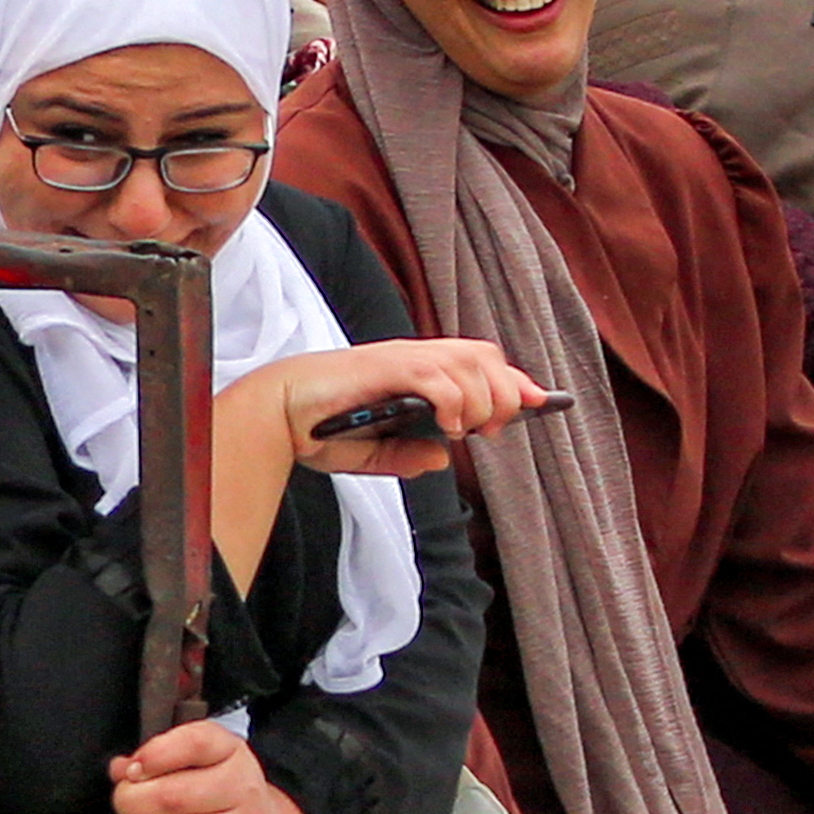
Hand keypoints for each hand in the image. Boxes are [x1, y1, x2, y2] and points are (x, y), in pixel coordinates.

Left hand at [107, 718, 334, 813]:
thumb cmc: (219, 800)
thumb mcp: (196, 768)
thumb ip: (157, 761)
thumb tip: (121, 769)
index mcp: (232, 752)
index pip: (195, 743)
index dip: (155, 755)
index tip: (131, 771)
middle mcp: (244, 788)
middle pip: (171, 796)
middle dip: (129, 803)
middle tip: (121, 808)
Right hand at [266, 337, 553, 473]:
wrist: (274, 415)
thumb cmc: (316, 430)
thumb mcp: (370, 455)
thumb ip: (405, 456)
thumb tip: (441, 458)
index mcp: (413, 371)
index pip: (477, 362)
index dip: (513, 379)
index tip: (539, 401)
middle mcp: (412, 356)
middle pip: (484, 355)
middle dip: (504, 390)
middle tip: (497, 428)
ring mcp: (399, 358)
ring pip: (468, 363)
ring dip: (481, 399)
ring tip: (470, 430)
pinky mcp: (385, 367)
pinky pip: (437, 377)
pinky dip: (453, 401)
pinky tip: (449, 428)